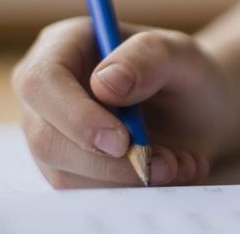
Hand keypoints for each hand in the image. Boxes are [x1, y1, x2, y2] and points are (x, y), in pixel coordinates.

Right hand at [12, 17, 233, 188]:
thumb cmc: (185, 74)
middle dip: (109, 162)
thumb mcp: (183, 54)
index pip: (42, 82)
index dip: (75, 116)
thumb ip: (150, 57)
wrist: (198, 112)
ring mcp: (50, 132)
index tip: (122, 141)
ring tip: (180, 164)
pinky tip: (172, 171)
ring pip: (64, 174)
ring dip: (128, 179)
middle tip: (166, 165)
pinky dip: (131, 190)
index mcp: (63, 46)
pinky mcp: (65, 168)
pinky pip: (84, 192)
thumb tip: (105, 83)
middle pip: (46, 138)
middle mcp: (46, 91)